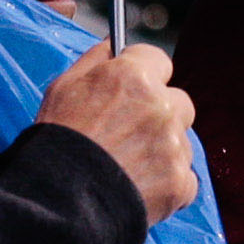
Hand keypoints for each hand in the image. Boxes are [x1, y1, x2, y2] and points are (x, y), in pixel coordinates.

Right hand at [37, 43, 199, 227]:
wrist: (59, 200)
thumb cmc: (58, 141)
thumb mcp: (64, 86)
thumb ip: (96, 59)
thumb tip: (114, 43)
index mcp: (135, 76)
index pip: (160, 61)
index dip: (146, 77)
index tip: (134, 92)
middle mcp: (162, 106)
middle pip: (179, 102)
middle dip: (161, 115)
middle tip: (131, 135)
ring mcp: (174, 145)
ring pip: (182, 142)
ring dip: (164, 152)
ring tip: (129, 168)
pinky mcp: (180, 182)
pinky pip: (185, 179)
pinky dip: (168, 186)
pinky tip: (140, 188)